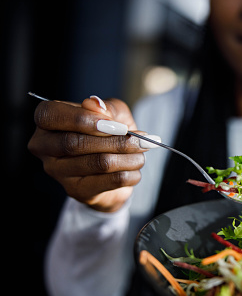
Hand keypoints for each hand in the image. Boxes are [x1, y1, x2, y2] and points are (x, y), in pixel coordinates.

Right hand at [28, 96, 149, 211]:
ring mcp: (58, 172)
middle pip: (75, 143)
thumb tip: (95, 105)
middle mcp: (44, 147)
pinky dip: (130, 173)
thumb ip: (106, 107)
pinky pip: (110, 181)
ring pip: (98, 163)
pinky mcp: (77, 191)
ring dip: (129, 157)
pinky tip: (136, 169)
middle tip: (141, 138)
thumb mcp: (113, 113)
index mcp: (47, 122)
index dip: (81, 118)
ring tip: (142, 152)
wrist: (116, 167)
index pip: (50, 115)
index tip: (113, 123)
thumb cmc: (110, 133)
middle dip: (116, 140)